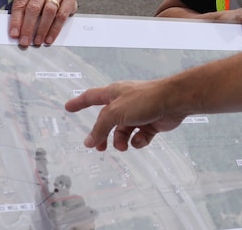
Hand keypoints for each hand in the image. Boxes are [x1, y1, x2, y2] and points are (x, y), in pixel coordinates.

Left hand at [9, 0, 77, 46]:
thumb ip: (21, 11)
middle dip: (28, 27)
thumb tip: (16, 32)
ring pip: (49, 11)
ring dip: (42, 29)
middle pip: (34, 7)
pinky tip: (49, 38)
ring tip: (37, 41)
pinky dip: (55, 29)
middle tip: (25, 41)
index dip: (16, 20)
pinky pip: (62, 15)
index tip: (14, 35)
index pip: (20, 3)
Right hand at [65, 80, 186, 150]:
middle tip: (99, 148)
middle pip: (107, 121)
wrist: (173, 101)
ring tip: (123, 146)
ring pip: (123, 132)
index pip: (91, 97)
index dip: (79, 103)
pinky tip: (141, 138)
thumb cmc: (144, 99)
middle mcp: (124, 103)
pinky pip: (138, 137)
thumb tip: (89, 141)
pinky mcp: (150, 123)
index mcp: (113, 94)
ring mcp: (138, 113)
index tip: (68, 107)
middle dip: (102, 135)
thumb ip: (100, 128)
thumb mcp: (115, 113)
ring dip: (121, 141)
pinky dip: (138, 141)